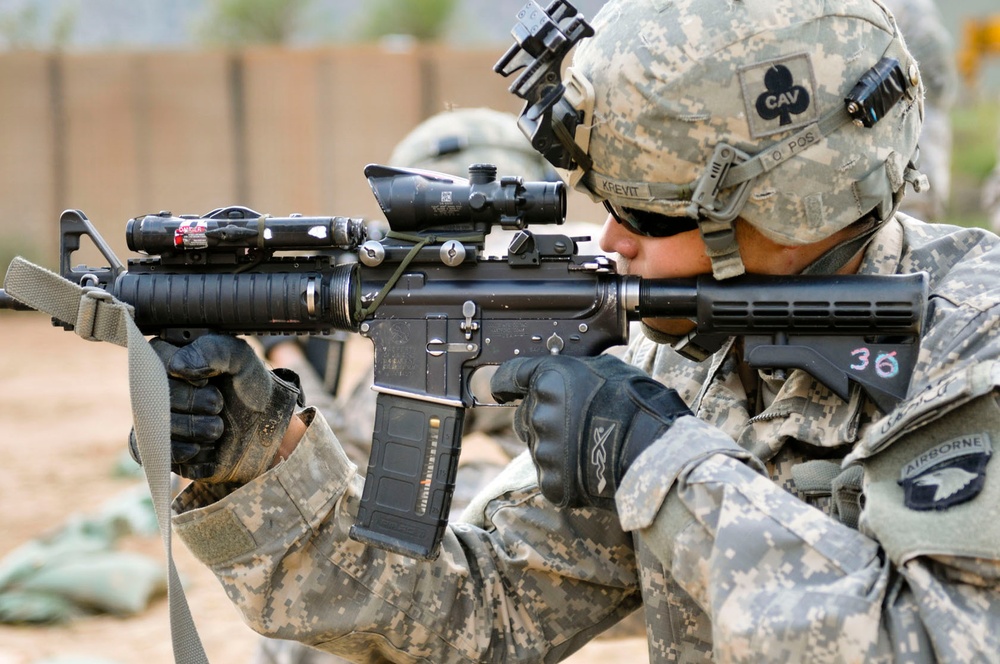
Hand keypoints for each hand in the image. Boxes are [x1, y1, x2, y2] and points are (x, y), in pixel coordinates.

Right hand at [129, 334, 301, 482]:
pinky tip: (202, 448)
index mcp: (168, 359)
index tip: (207, 381)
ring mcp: (158, 421)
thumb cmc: (250, 387)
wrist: (267, 426)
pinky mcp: (165, 449)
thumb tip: (176, 367)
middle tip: (217, 405)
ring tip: (218, 427)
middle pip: (152, 400)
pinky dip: (183, 453)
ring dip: (193, 429)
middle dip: (192, 404)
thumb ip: (214, 350)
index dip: (182, 379)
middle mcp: (156, 390)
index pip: (152, 367)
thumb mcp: (241, 359)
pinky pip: (158, 454)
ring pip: (154, 429)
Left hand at [491, 354, 691, 508]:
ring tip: (591, 446)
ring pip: (539, 446)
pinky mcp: (551, 482)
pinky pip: (552, 475)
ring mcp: (542, 450)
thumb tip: (568, 373)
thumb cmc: (637, 405)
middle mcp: (538, 414)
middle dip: (543, 418)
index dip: (505, 382)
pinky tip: (591, 467)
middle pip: (526, 415)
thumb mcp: (608, 368)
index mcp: (548, 380)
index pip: (510, 376)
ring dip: (557, 446)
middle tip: (575, 423)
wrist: (651, 454)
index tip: (501, 388)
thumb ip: (576, 371)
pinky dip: (567, 473)